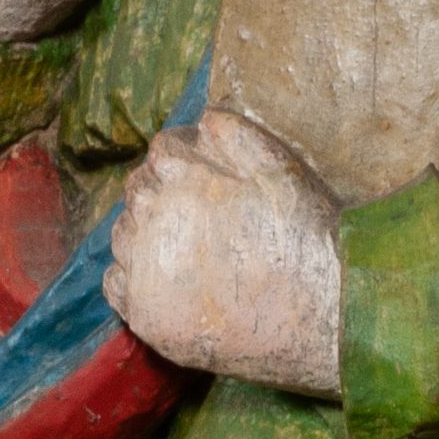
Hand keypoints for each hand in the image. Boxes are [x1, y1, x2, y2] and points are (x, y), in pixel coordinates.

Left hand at [106, 113, 341, 395]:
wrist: (322, 319)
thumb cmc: (308, 239)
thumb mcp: (281, 167)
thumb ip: (235, 134)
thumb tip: (203, 120)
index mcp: (180, 175)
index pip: (163, 152)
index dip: (188, 161)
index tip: (209, 180)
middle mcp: (151, 219)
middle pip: (139, 192)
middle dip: (165, 196)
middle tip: (205, 220)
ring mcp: (143, 271)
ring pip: (123, 235)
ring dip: (147, 234)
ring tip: (190, 251)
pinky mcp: (144, 315)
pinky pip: (116, 282)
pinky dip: (134, 276)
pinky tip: (172, 282)